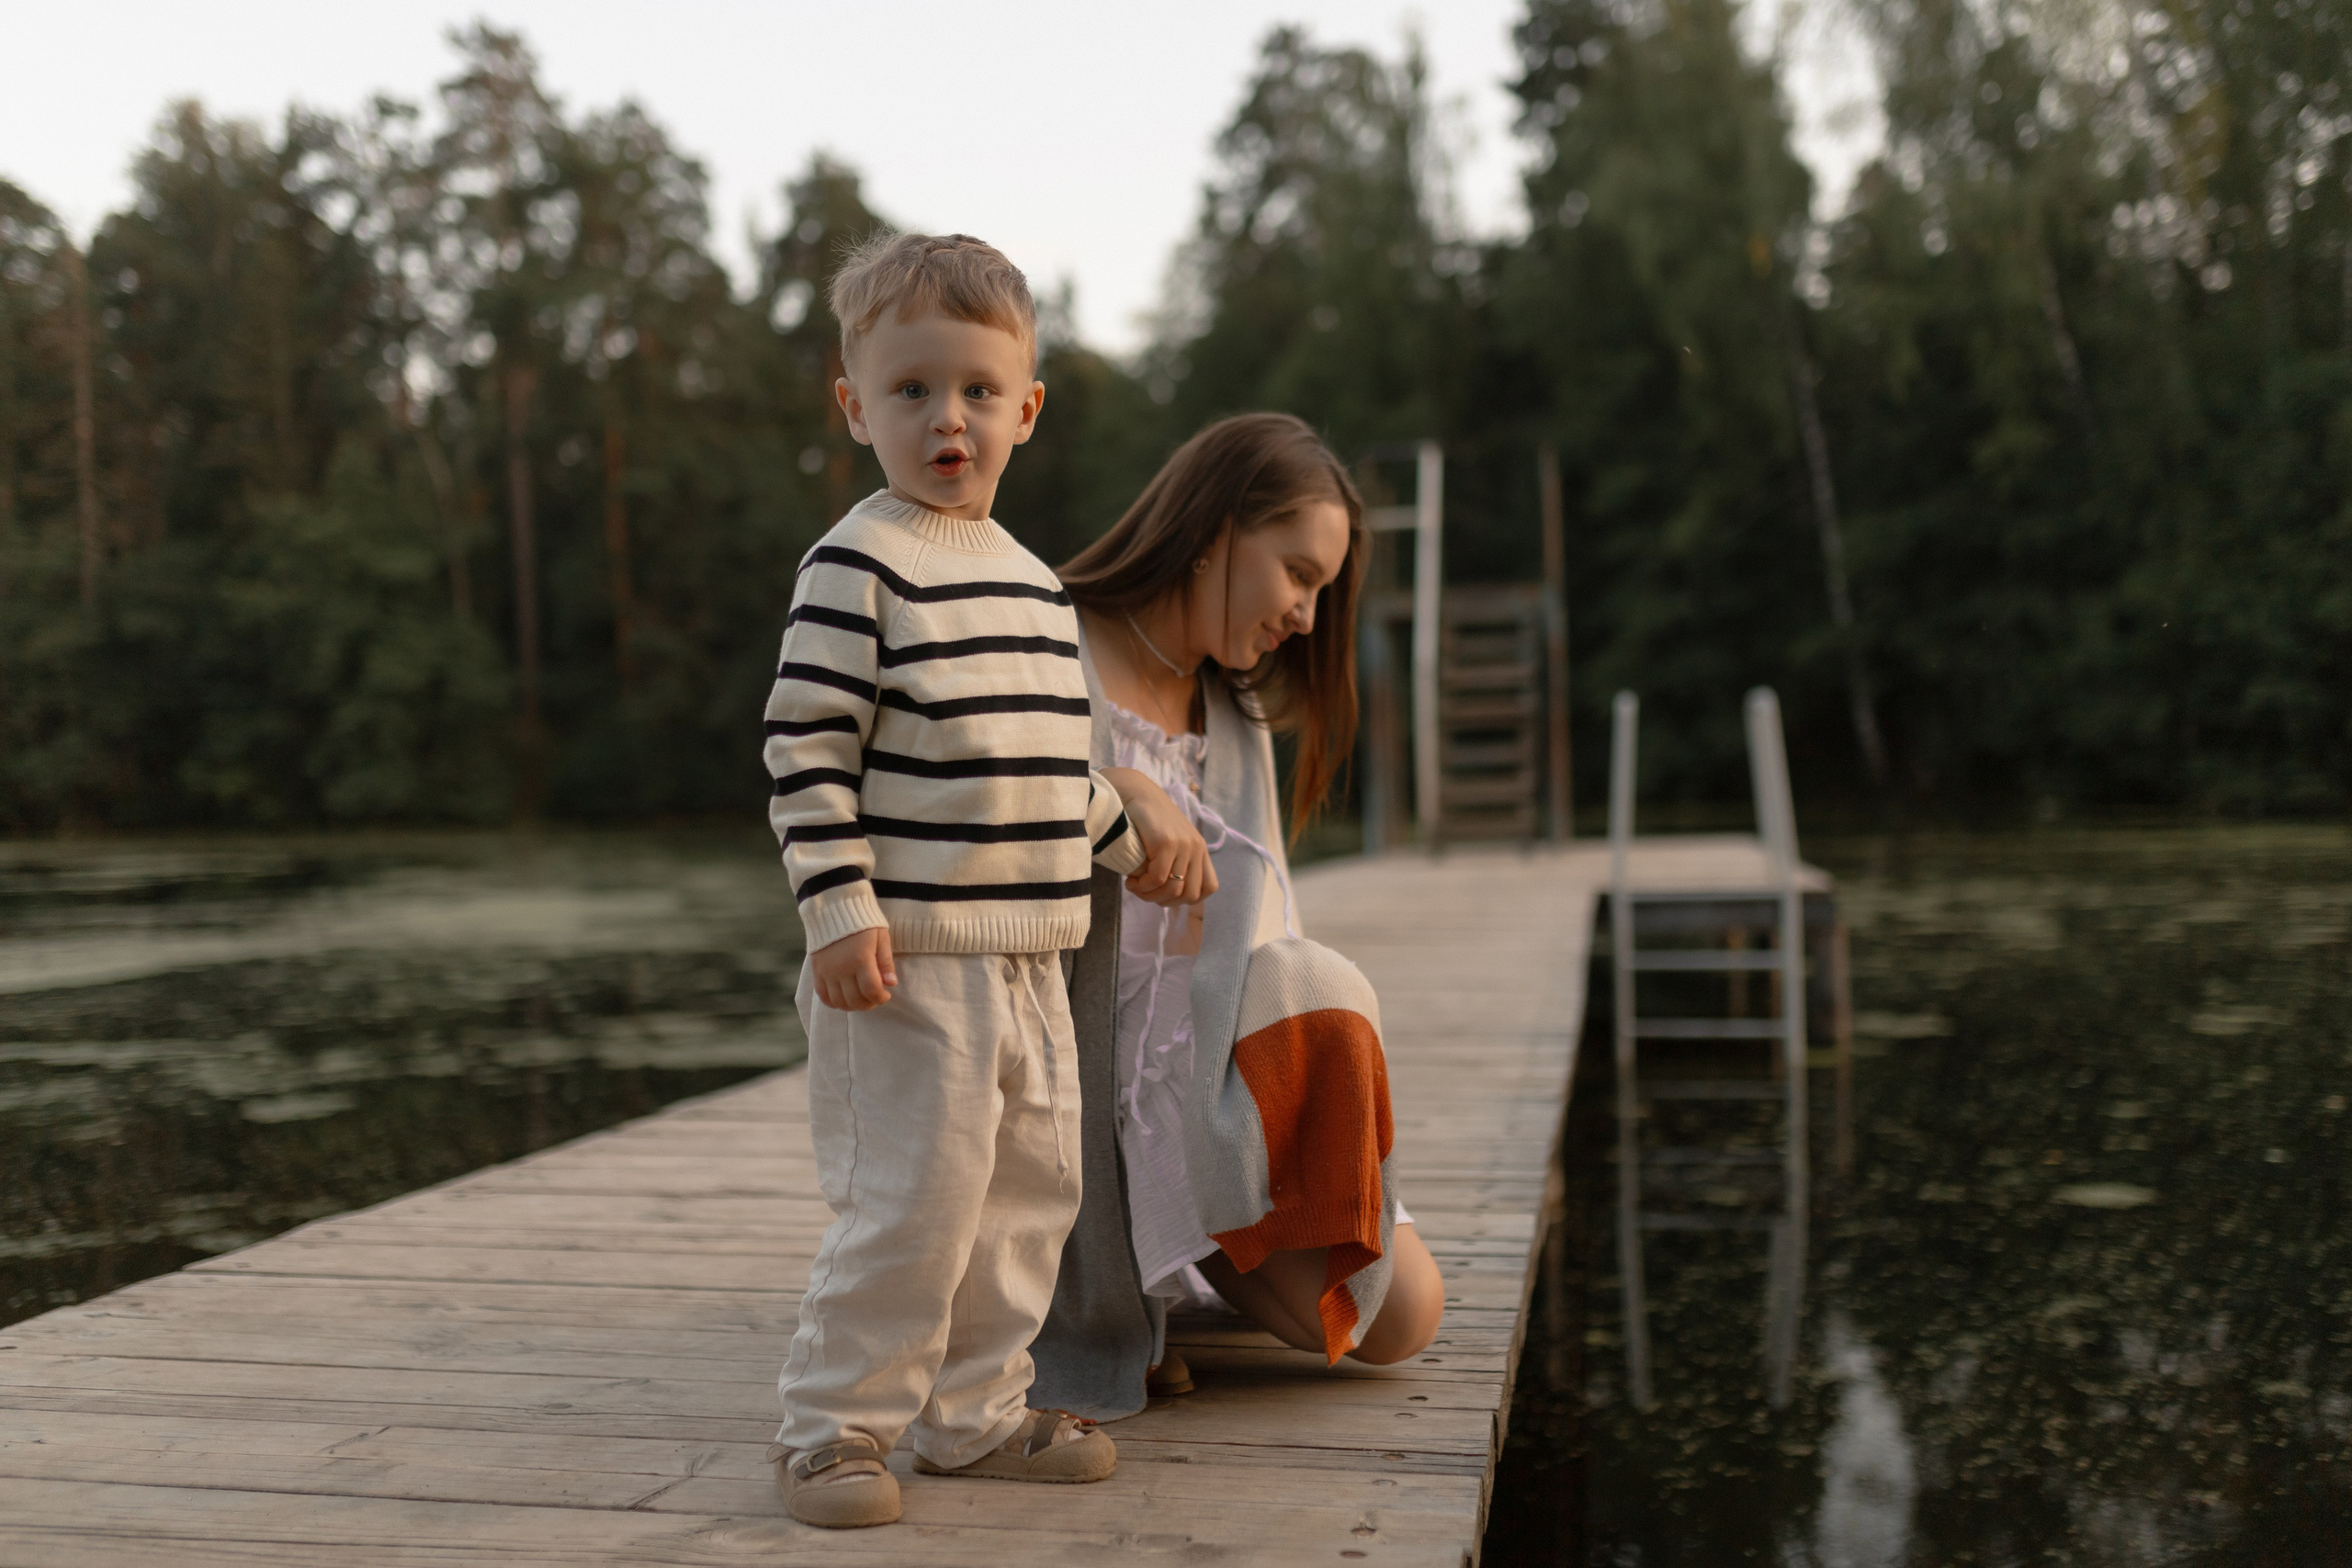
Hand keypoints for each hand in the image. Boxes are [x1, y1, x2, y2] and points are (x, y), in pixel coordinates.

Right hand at [811, 926, 895, 1010]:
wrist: (835, 908)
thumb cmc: (863, 922)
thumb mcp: (881, 937)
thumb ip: (886, 962)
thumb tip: (891, 984)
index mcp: (861, 959)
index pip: (872, 990)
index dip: (881, 998)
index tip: (886, 994)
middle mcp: (842, 968)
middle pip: (855, 1000)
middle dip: (869, 1004)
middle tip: (875, 997)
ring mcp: (827, 971)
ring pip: (839, 1002)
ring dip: (853, 1006)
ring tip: (861, 998)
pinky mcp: (817, 971)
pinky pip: (823, 996)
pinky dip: (834, 1002)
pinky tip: (844, 998)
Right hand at [1103, 767, 1216, 906]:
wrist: (1136, 792)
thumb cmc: (1147, 822)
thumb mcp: (1169, 844)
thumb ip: (1175, 864)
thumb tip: (1167, 898)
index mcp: (1200, 849)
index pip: (1208, 888)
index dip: (1186, 899)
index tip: (1163, 895)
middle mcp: (1197, 848)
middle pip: (1191, 895)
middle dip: (1165, 901)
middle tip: (1145, 892)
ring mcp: (1184, 845)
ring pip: (1174, 890)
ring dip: (1151, 895)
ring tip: (1135, 886)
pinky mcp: (1167, 843)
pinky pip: (1159, 878)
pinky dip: (1143, 886)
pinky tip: (1131, 880)